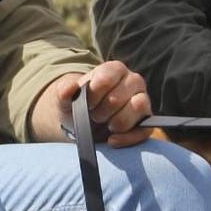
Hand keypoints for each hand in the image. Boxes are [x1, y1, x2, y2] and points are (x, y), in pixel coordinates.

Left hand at [33, 62, 153, 145]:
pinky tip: (112, 141)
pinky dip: (127, 138)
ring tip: (106, 125)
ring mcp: (142, 100)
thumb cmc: (78, 104)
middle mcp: (133, 81)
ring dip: (117, 122)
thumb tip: (69, 89)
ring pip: (138, 107)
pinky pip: (144, 130)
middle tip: (93, 116)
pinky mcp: (146, 122)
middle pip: (119, 96)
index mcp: (114, 69)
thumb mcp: (65, 98)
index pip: (107, 78)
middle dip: (102, 111)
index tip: (86, 104)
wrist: (85, 123)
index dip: (93, 94)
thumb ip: (64, 91)